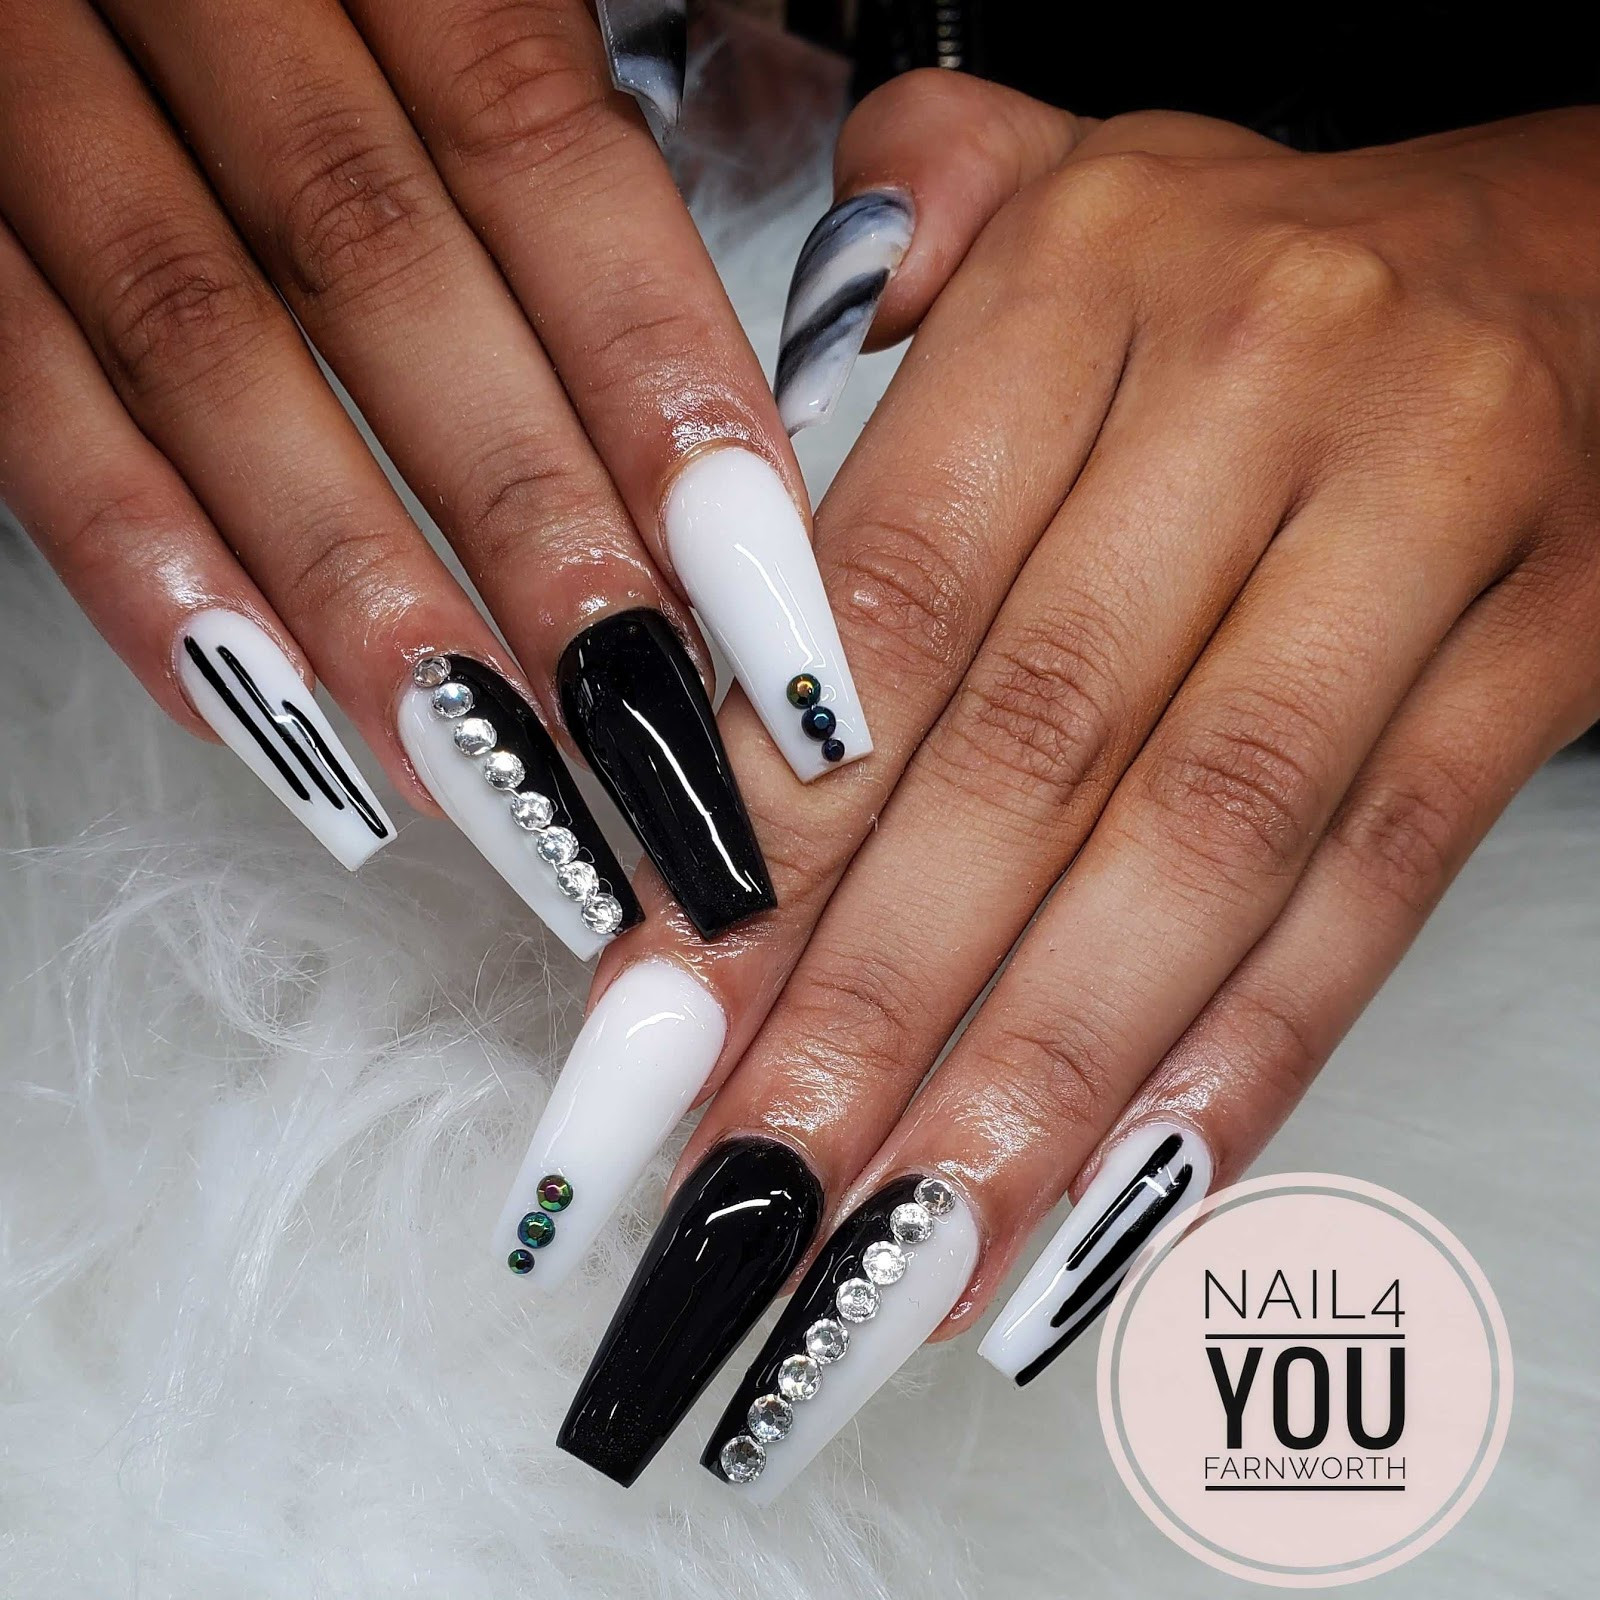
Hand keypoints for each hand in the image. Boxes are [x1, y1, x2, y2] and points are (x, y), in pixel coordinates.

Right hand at [0, 0, 865, 957]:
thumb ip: (571, 127)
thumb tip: (754, 379)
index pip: (545, 156)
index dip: (656, 378)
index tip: (754, 586)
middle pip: (383, 275)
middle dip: (523, 521)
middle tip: (633, 717)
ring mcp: (44, 88)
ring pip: (199, 346)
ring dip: (344, 578)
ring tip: (474, 759)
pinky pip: (21, 381)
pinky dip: (132, 551)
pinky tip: (261, 706)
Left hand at [517, 74, 1599, 1493]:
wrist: (1561, 256)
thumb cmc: (1249, 272)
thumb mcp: (1049, 209)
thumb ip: (848, 339)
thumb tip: (722, 546)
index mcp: (1088, 272)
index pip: (890, 595)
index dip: (774, 825)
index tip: (668, 1012)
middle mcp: (1257, 384)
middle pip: (1035, 747)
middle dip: (879, 993)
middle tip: (753, 1178)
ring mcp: (1423, 517)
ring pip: (1203, 845)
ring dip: (1040, 1076)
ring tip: (903, 1251)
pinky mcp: (1547, 647)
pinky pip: (1382, 882)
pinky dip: (1243, 1057)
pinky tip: (1113, 1202)